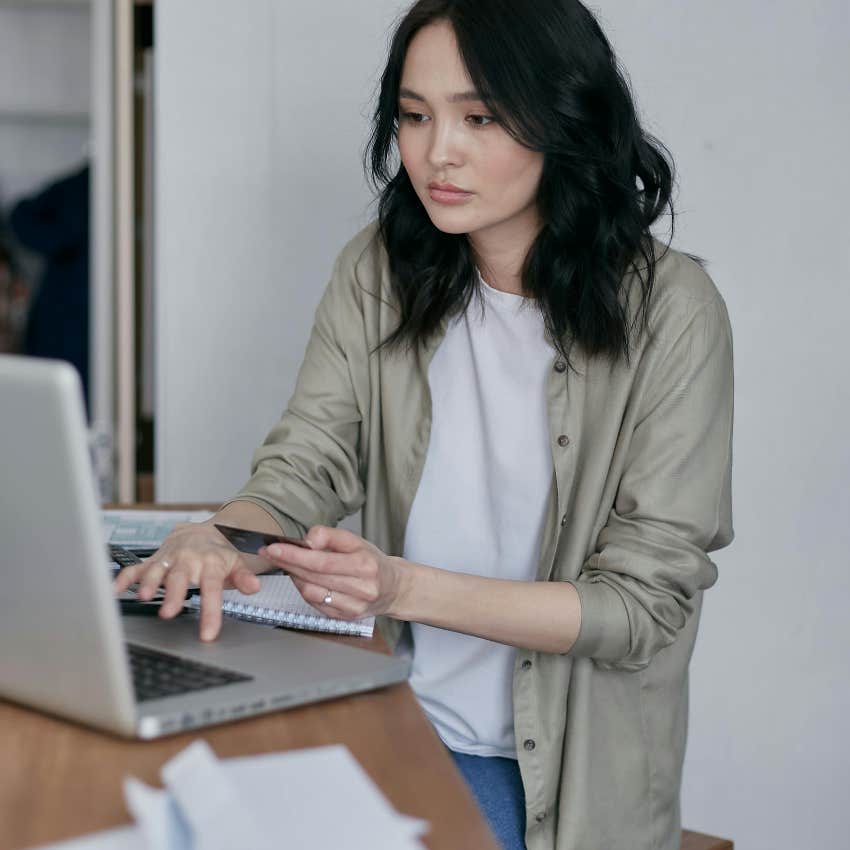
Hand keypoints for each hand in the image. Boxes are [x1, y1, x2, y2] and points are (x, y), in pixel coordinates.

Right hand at [112, 522, 261, 640]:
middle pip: (180, 578)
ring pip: (156, 570)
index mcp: (210, 564)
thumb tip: (254, 587)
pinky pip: (136, 568)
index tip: (207, 634)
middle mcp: (187, 561)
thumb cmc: (219, 554)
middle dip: (173, 595)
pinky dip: (124, 577)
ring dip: (148, 582)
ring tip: (143, 596)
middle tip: (169, 613)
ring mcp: (168, 559)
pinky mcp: (153, 559)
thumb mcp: (236, 563)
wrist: (204, 530)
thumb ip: (243, 577)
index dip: (210, 612)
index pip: (212, 590)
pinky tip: (114, 589)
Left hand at [259, 526, 405, 620]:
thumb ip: (330, 536)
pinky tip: (302, 579)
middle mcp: (361, 589)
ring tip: (288, 564)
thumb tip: (307, 539)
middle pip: (315, 577)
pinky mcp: (345, 618)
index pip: (322, 562)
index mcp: (365, 565)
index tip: (275, 548)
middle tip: (270, 552)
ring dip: (294, 577)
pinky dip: (304, 590)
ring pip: (312, 593)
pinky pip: (316, 604)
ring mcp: (353, 607)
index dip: (295, 556)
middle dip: (288, 563)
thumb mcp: (356, 541)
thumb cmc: (372, 561)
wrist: (394, 588)